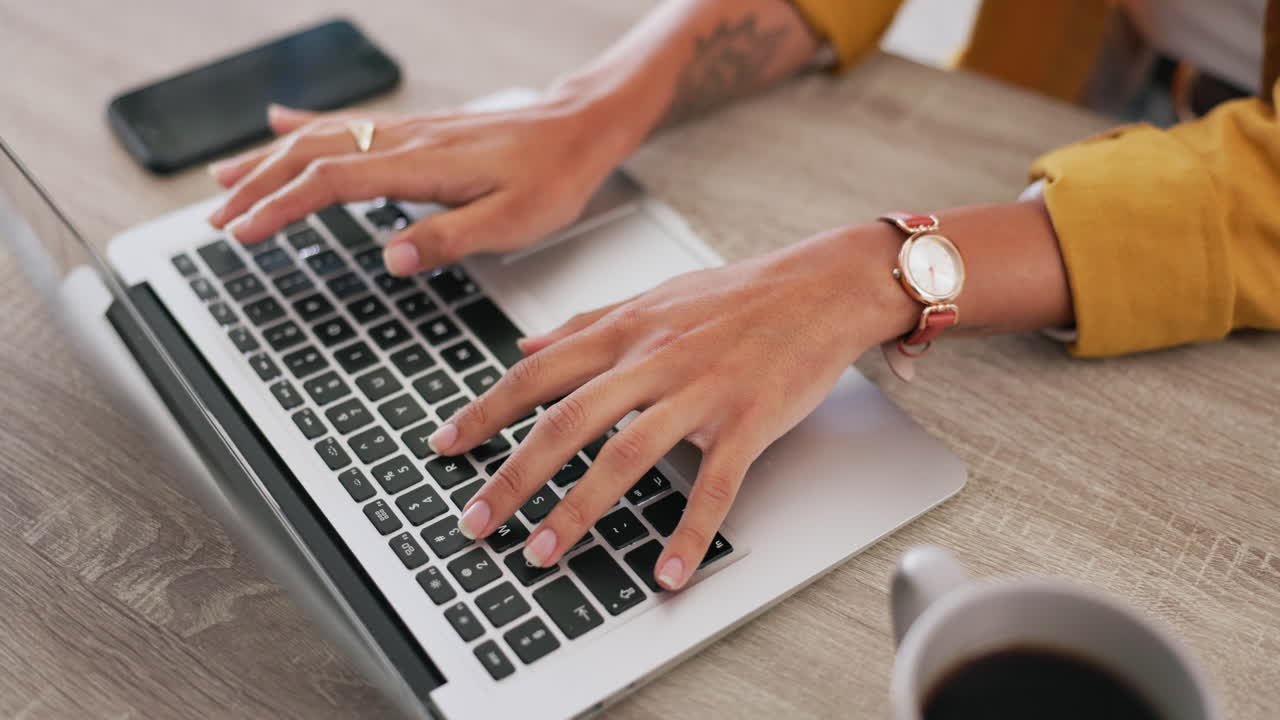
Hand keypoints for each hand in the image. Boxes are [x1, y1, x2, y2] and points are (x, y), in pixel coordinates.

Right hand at [206, 92, 631, 275]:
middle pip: (312, 156)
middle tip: (215, 218)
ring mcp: (408, 132)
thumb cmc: (555, 177)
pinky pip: (348, 124)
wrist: (581, 127)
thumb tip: (391, 257)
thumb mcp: (515, 221)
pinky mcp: (417, 131)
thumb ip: (451, 238)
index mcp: (423, 165)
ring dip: (268, 160)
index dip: (280, 207)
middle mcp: (406, 140)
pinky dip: (304, 126)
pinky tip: (279, 123)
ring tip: (223, 179)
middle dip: (257, 186)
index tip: (241, 233)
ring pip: (321, 138)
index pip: (332, 182)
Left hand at [428, 225, 915, 589]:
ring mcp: (700, 391)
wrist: (824, 284)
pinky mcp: (748, 420)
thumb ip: (587, 323)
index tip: (445, 446)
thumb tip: (527, 343)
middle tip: (476, 522)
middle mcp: (653, 359)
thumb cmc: (741, 294)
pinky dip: (689, 532)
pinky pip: (714, 485)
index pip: (538, 373)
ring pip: (625, 455)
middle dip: (512, 475)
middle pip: (566, 421)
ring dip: (578, 510)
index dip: (485, 411)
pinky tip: (667, 571)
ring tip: (542, 553)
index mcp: (626, 331)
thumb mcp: (654, 295)